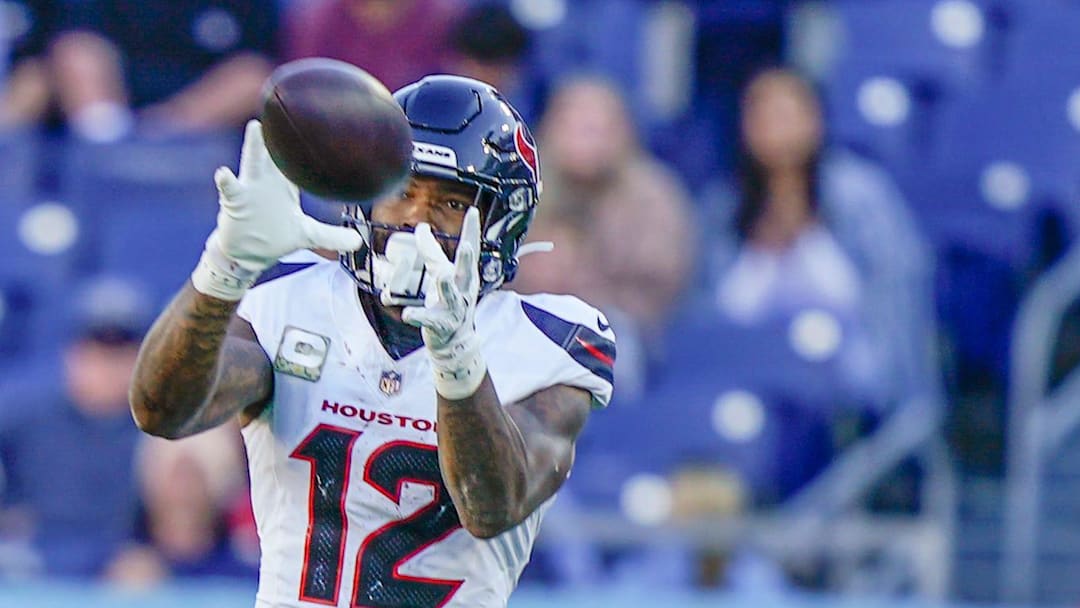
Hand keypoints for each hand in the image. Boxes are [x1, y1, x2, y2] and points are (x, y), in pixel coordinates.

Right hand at [192, 120, 362, 299]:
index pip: (299, 161)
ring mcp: (251, 190)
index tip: (318, 124)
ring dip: (254, 147)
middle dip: (281, 136)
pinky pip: (230, 190)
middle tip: (284, 109)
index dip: (308, 145)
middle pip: (276, 155)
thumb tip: (358, 242)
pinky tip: (223, 173)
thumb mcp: (308, 236)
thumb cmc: (276, 237)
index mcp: (286, 185)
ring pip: (253, 164)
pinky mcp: (236, 202)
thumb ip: (332, 236)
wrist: (248, 254)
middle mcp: (269, 182)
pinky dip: (227, 182)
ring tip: (255, 127)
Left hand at [402, 207, 486, 398]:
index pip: (471, 249)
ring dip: (446, 286)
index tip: (473, 211)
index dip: (472, 231)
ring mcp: (453, 308)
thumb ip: (431, 251)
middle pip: (466, 272)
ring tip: (441, 275)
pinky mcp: (439, 324)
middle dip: (467, 260)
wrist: (455, 341)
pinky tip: (407, 313)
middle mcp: (462, 290)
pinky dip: (417, 316)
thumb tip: (421, 228)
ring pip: (450, 295)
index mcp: (464, 275)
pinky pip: (428, 319)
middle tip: (467, 246)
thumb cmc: (448, 302)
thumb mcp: (443, 273)